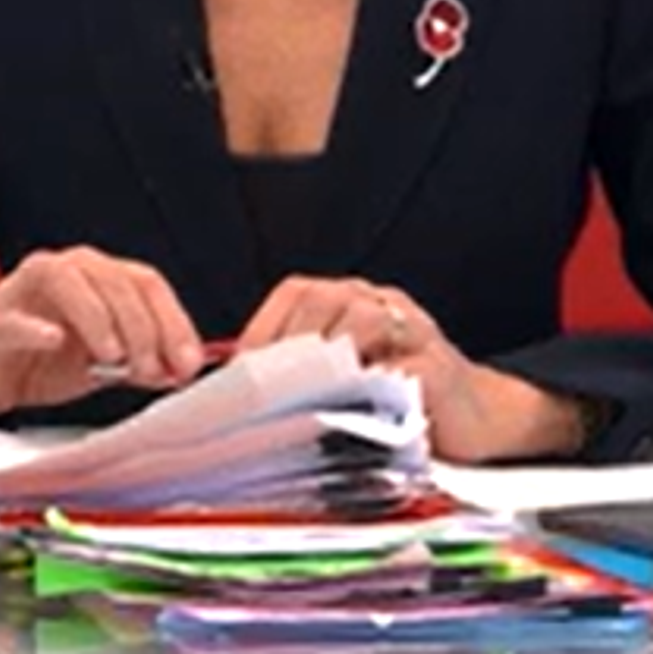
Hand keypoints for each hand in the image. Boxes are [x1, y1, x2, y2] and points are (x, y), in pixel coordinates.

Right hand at [0, 246, 207, 420]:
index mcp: (96, 279)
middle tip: (149, 369)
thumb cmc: (40, 360)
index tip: (188, 363)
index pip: (145, 283)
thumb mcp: (102, 365)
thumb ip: (142, 363)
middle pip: (112, 278)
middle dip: (140, 326)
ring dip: (96, 316)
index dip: (174, 321)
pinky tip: (54, 339)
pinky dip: (34, 327)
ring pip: (65, 280)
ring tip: (112, 357)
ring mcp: (22, 291)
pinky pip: (12, 317)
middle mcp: (63, 272)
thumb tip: (181, 371)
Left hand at [235, 276, 581, 461]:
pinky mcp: (442, 365)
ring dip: (329, 361)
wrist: (476, 416)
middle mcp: (377, 302)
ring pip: (364, 322)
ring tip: (306, 396)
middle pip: (322, 300)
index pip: (294, 294)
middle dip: (289, 343)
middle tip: (268, 386)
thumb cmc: (392, 396)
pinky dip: (376, 389)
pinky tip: (355, 412)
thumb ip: (297, 374)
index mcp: (345, 298)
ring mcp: (413, 328)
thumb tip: (235, 392)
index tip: (240, 371)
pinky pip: (405, 368)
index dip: (263, 329)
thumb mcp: (340, 376)